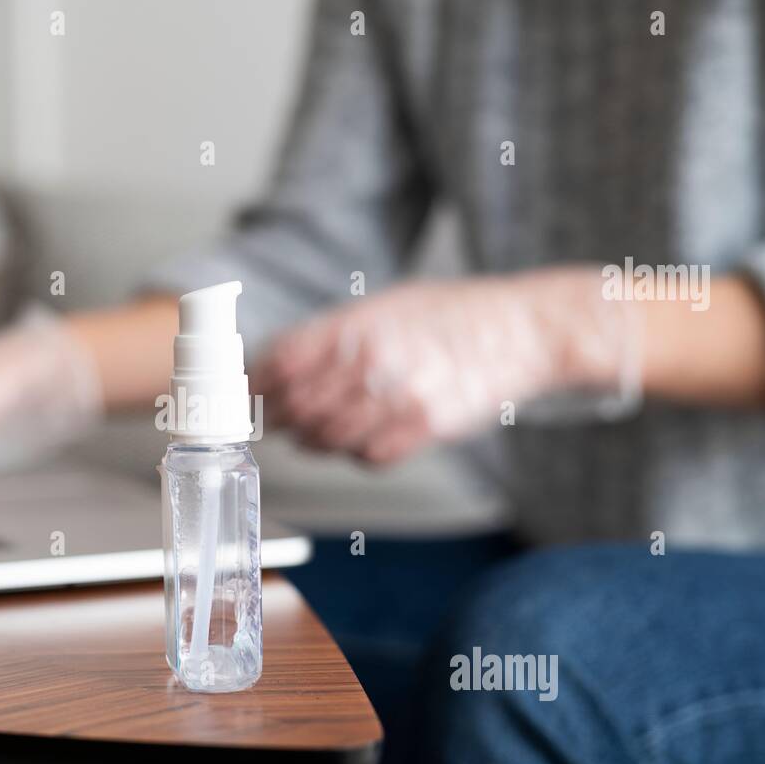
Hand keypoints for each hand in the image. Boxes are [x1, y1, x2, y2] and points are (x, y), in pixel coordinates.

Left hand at [255, 268, 634, 464]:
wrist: (519, 330)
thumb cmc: (451, 316)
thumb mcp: (383, 306)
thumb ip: (330, 335)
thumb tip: (275, 365)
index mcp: (353, 324)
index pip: (280, 364)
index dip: (255, 388)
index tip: (245, 400)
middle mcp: (369, 359)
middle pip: (296, 408)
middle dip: (280, 421)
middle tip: (277, 424)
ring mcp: (396, 396)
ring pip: (327, 439)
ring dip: (317, 441)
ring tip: (323, 432)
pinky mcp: (423, 427)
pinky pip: (368, 457)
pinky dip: (359, 453)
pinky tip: (367, 437)